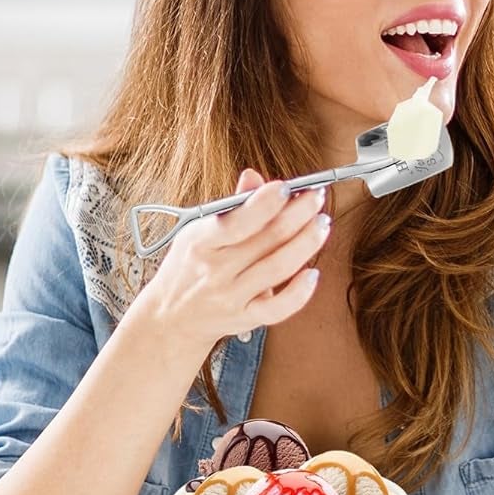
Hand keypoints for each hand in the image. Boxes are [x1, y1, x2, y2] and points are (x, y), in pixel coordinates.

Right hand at [138, 169, 329, 353]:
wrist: (171, 317)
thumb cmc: (190, 267)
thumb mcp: (199, 232)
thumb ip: (231, 208)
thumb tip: (254, 177)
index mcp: (200, 242)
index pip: (236, 221)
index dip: (265, 202)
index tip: (286, 187)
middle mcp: (215, 270)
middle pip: (266, 239)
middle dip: (298, 214)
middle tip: (317, 197)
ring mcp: (231, 296)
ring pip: (278, 267)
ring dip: (306, 243)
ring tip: (322, 223)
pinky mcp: (246, 318)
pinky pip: (279, 308)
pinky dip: (300, 292)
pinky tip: (314, 273)